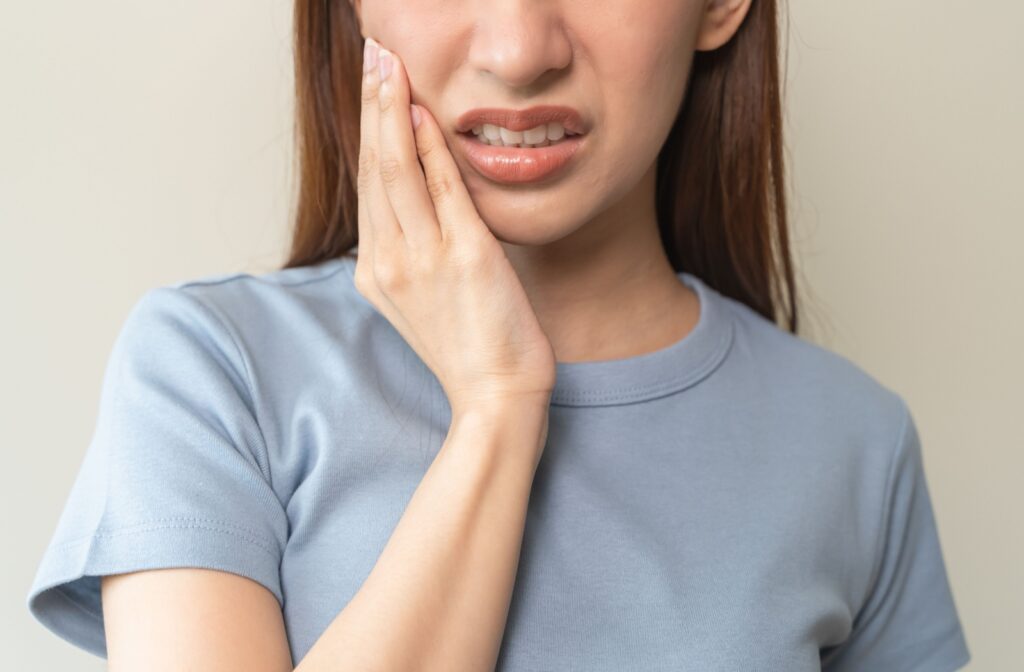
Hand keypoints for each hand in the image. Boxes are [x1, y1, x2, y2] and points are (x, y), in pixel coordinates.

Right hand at [355, 37, 555, 417]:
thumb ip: (412, 251)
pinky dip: (430, 147)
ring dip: (391, 111)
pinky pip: (443, 190)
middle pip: (374, 168)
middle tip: (373, 55)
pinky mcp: (464, 259)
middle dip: (371, 105)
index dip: (367, 131)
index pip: (369, 185)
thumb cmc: (470, 347)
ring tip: (388, 65)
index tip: (371, 88)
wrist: (495, 395)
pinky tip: (424, 111)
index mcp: (376, 271)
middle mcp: (388, 262)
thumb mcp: (424, 298)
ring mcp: (423, 260)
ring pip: (396, 170)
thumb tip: (415, 204)